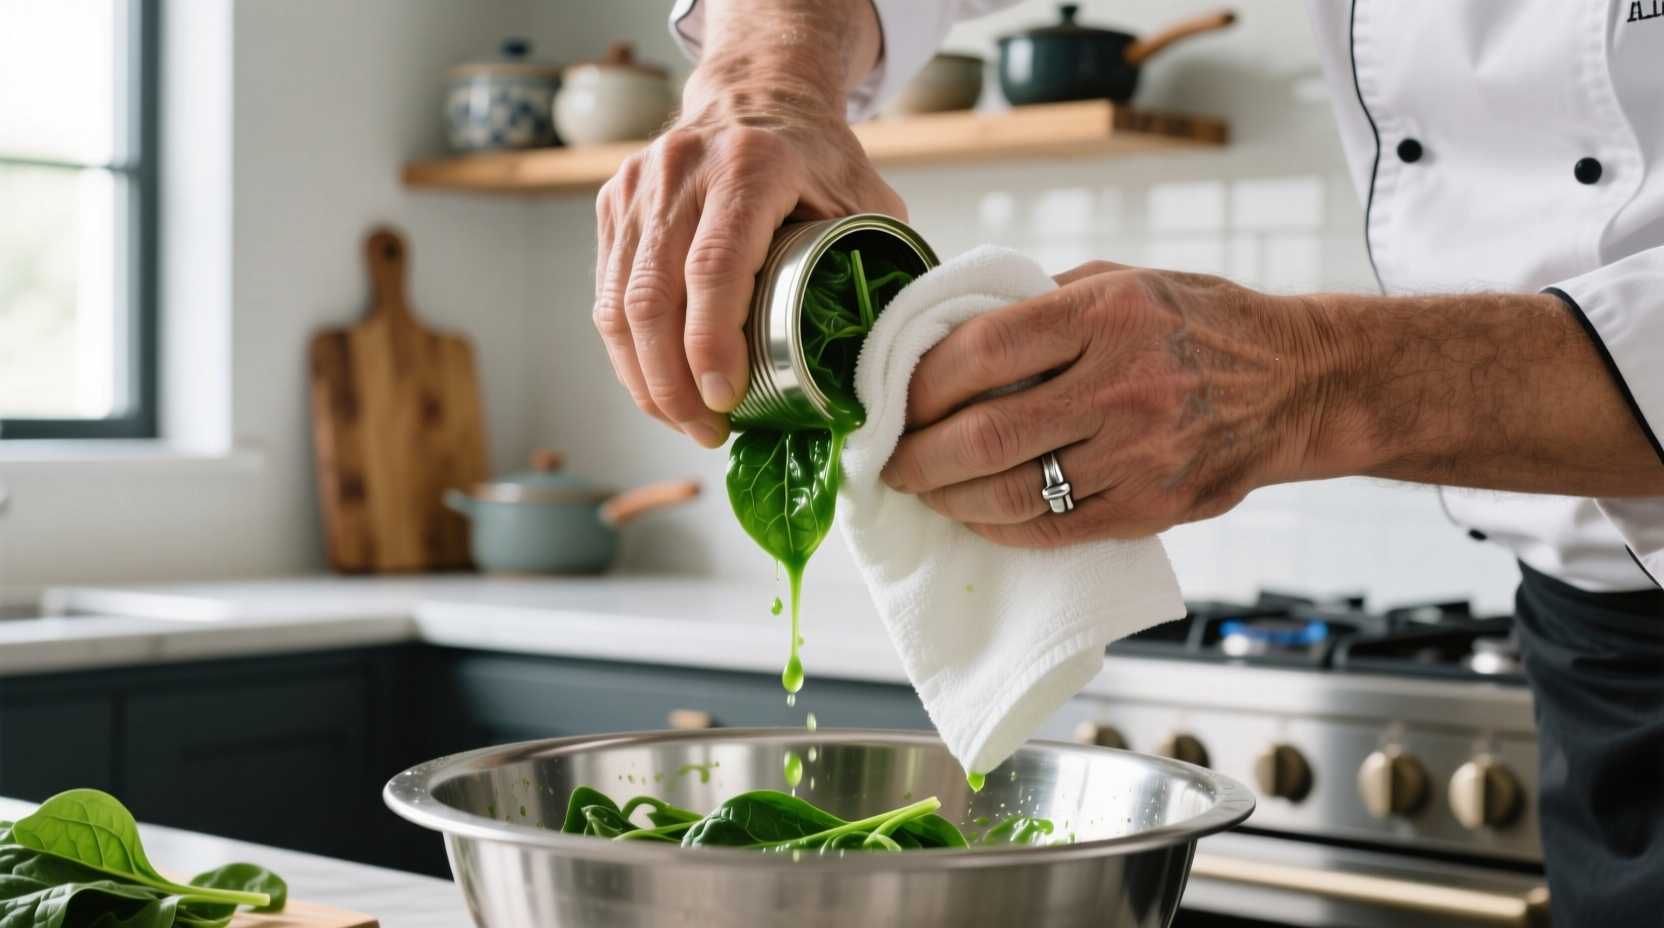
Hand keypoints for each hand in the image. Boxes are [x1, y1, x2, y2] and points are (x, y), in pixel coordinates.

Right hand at [592, 0, 900, 448]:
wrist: (758, 93)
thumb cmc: (817, 156)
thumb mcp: (865, 198)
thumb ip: (879, 264)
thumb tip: (889, 354)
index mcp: (751, 164)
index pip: (715, 266)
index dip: (712, 344)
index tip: (724, 401)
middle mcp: (683, 169)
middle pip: (654, 297)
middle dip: (673, 383)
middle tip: (707, 431)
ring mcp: (638, 186)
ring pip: (619, 304)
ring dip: (646, 379)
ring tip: (684, 422)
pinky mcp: (613, 205)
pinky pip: (608, 295)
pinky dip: (629, 353)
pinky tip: (659, 387)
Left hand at [879, 263, 1663, 548]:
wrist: (1297, 383)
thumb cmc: (1200, 325)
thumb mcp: (1122, 281)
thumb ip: (1036, 304)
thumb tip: (940, 330)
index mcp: (1107, 314)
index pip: (980, 353)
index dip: (918, 385)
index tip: (892, 401)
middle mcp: (1124, 384)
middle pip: (985, 434)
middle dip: (918, 456)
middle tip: (890, 461)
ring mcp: (1141, 453)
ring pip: (1011, 494)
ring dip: (949, 499)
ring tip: (925, 490)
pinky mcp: (1152, 506)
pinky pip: (1052, 530)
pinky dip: (998, 528)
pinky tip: (974, 514)